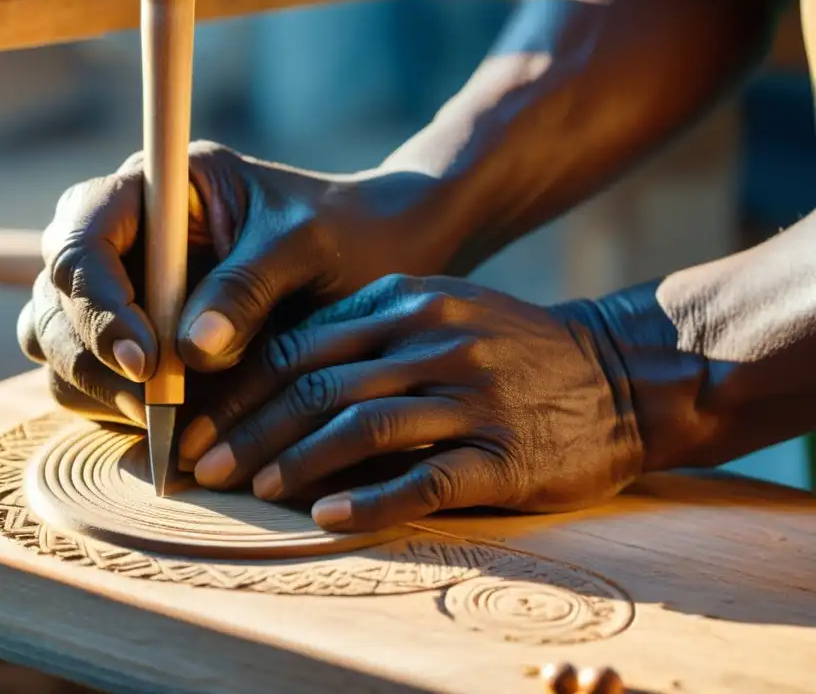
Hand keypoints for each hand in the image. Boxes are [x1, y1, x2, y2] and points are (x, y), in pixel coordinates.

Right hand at [16, 142, 446, 425]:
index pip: (83, 242)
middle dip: (95, 358)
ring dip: (98, 388)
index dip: (100, 306)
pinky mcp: (129, 337)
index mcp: (152, 187)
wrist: (366, 255)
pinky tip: (165, 424)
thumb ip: (248, 286)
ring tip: (164, 418)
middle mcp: (120, 235)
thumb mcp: (304, 245)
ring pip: (57, 344)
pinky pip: (87, 377)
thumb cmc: (338, 232)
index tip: (149, 362)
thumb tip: (192, 351)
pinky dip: (113, 406)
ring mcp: (118, 288)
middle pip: (56, 300)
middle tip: (156, 405)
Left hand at [181, 274, 642, 530]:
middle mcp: (434, 340)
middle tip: (203, 467)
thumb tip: (277, 379)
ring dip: (297, 460)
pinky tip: (327, 517)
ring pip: (363, 427)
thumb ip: (366, 336)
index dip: (241, 390)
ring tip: (252, 489)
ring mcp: (472, 394)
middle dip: (250, 428)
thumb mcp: (441, 312)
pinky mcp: (505, 451)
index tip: (199, 426)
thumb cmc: (512, 348)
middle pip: (319, 385)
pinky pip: (426, 478)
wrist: (621, 373)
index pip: (300, 346)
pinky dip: (371, 499)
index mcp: (406, 302)